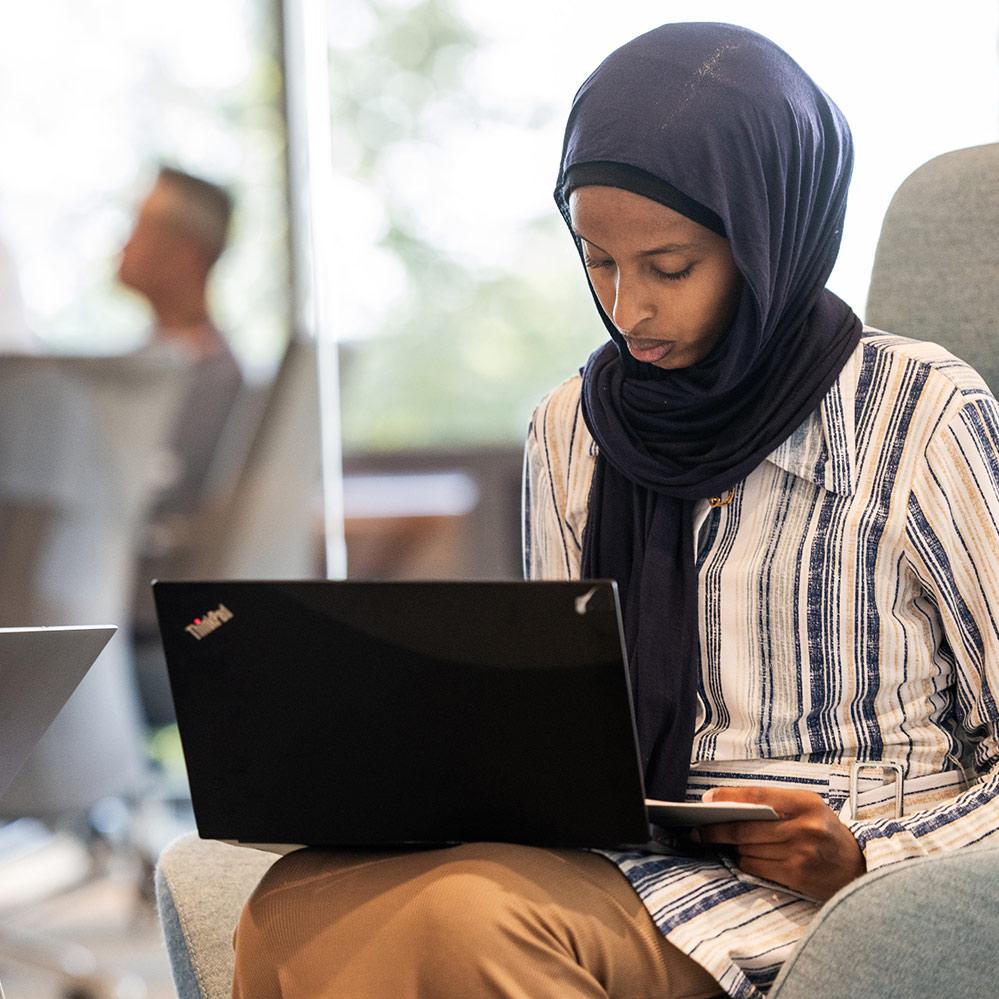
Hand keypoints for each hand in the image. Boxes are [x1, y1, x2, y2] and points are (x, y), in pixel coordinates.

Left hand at [693, 786, 865, 901]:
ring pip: (747, 848)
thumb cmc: (825, 831)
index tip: (706, 800)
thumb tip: (725, 802)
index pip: (757, 796)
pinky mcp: (796, 875)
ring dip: (731, 847)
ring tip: (721, 842)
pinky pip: (756, 867)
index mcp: (804, 803)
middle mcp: (803, 827)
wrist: (858, 867)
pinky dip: (745, 862)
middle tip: (697, 829)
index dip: (727, 797)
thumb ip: (773, 802)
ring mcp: (799, 853)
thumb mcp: (807, 806)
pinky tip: (743, 857)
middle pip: (746, 827)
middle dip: (716, 829)